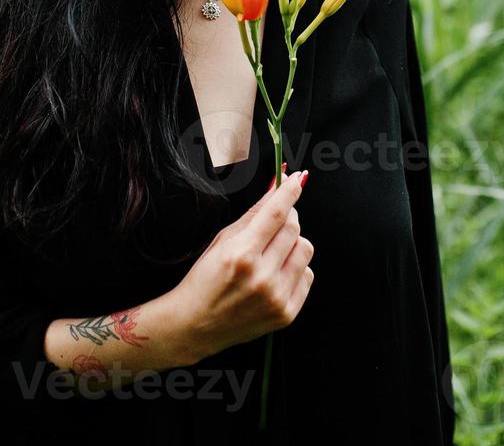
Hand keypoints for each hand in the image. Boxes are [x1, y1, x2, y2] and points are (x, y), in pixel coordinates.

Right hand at [164, 167, 314, 362]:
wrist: (195, 325)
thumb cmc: (204, 281)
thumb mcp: (222, 241)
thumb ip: (253, 215)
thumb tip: (275, 188)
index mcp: (241, 254)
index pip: (276, 213)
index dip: (289, 191)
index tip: (297, 179)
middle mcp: (262, 277)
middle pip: (294, 229)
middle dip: (288, 216)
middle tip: (277, 219)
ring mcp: (276, 297)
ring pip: (306, 250)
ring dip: (293, 243)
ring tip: (273, 252)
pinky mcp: (287, 313)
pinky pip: (308, 275)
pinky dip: (296, 268)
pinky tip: (276, 273)